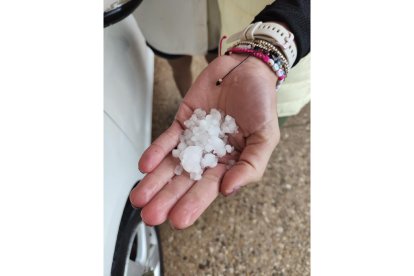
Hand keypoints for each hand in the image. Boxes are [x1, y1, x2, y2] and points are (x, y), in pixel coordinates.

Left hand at [130, 54, 280, 228]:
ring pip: (172, 164)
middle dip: (167, 198)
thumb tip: (228, 190)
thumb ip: (251, 166)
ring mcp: (194, 140)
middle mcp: (209, 156)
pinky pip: (167, 140)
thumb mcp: (266, 137)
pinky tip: (146, 166)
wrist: (246, 69)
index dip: (193, 204)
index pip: (208, 188)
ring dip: (155, 181)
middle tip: (151, 216)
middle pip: (185, 181)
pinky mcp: (183, 122)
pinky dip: (156, 152)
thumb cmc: (261, 103)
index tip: (178, 219)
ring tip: (139, 198)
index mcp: (229, 164)